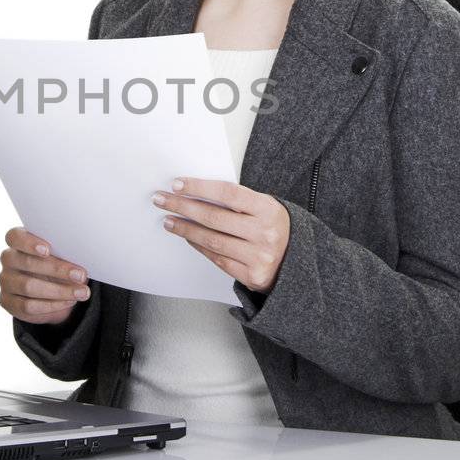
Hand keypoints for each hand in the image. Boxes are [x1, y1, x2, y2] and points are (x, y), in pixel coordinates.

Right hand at [0, 226, 92, 324]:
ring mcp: (6, 281)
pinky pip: (28, 306)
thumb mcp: (63, 256)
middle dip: (57, 269)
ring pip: (28, 286)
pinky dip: (51, 305)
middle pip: (26, 262)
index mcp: (18, 241)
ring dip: (59, 291)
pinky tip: (69, 301)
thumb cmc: (57, 264)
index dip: (29, 243)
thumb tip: (82, 255)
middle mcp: (8, 259)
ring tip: (81, 292)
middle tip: (81, 275)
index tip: (48, 249)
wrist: (51, 291)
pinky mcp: (8, 302)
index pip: (15, 237)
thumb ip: (65, 252)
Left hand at [155, 177, 290, 293]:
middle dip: (183, 207)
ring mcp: (259, 256)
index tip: (177, 184)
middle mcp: (265, 233)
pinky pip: (218, 258)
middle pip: (215, 217)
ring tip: (169, 221)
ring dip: (186, 229)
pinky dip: (199, 246)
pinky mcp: (252, 275)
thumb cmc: (274, 229)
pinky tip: (187, 237)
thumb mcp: (265, 208)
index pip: (228, 193)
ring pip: (212, 240)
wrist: (298, 262)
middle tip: (162, 200)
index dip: (200, 187)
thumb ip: (238, 202)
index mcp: (269, 209)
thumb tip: (196, 192)